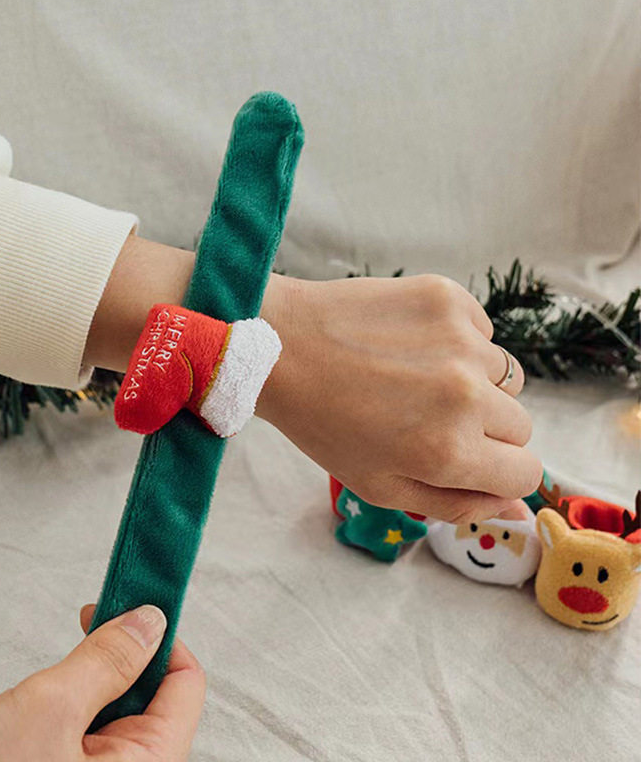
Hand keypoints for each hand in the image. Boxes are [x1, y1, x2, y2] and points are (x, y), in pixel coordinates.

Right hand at [0, 604, 204, 761]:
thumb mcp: (50, 708)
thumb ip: (106, 659)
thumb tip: (150, 620)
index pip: (186, 682)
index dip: (159, 638)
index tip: (124, 607)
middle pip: (156, 694)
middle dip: (121, 658)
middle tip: (85, 630)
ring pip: (123, 711)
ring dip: (95, 683)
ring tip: (54, 687)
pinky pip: (98, 733)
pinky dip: (78, 708)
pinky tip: (46, 712)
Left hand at [84, 236, 538, 522]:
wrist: (281, 345)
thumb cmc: (322, 423)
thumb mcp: (380, 486)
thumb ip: (455, 505)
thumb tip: (516, 510)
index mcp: (450, 452)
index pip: (527, 473)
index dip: (498, 471)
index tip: (470, 459)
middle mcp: (467, 395)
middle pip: (520, 425)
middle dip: (484, 430)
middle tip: (428, 418)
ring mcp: (461, 340)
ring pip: (504, 376)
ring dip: (472, 382)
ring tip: (413, 377)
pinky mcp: (447, 297)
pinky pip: (481, 331)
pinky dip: (457, 341)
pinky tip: (409, 344)